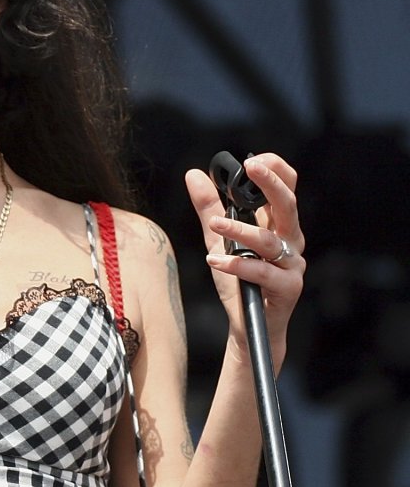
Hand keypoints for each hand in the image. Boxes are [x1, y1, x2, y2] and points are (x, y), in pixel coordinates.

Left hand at [185, 153, 304, 361]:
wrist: (248, 325)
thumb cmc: (238, 280)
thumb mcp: (217, 240)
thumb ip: (208, 208)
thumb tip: (193, 174)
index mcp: (278, 225)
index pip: (288, 188)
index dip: (275, 170)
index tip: (252, 160)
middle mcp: (290, 241)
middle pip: (289, 205)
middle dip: (271, 183)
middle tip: (250, 169)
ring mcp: (292, 264)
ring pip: (271, 240)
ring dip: (241, 230)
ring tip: (215, 224)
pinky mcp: (288, 288)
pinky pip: (264, 273)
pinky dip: (238, 265)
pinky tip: (214, 260)